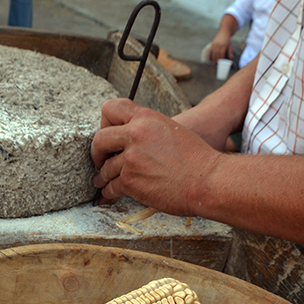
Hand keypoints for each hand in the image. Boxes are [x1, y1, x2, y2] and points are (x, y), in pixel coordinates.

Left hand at [91, 99, 221, 215]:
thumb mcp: (172, 129)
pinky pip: (111, 187)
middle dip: (96, 153)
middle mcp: (135, 135)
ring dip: (103, 177)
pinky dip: (109, 193)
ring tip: (103, 181)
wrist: (207, 180)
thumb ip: (148, 129)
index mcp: (146, 118)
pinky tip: (111, 194)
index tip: (107, 137)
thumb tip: (131, 137)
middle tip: (99, 161)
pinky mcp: (130, 181)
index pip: (110, 109)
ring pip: (105, 168)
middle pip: (99, 140)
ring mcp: (131, 158)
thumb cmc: (196, 158)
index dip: (104, 123)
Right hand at [206, 36, 231, 62]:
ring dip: (213, 58)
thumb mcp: (230, 45)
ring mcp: (215, 44)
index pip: (222, 54)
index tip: (221, 62)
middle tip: (216, 64)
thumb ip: (230, 52)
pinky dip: (209, 54)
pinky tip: (210, 58)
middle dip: (217, 59)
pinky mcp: (212, 43)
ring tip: (214, 62)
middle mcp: (219, 45)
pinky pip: (210, 50)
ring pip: (214, 53)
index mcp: (224, 46)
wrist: (224, 32)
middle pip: (217, 54)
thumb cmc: (227, 40)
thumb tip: (231, 58)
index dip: (221, 59)